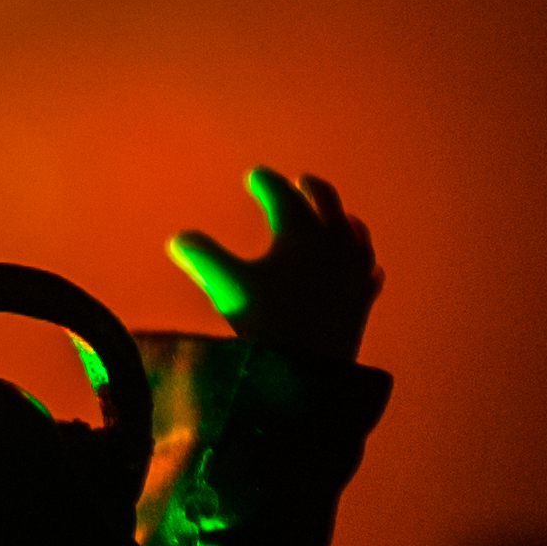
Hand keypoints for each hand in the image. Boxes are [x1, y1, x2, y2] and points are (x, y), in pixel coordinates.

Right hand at [165, 167, 374, 363]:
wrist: (309, 370)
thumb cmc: (265, 323)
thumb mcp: (226, 287)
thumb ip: (201, 257)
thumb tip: (178, 238)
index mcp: (300, 230)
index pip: (282, 194)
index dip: (265, 183)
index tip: (254, 175)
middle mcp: (334, 240)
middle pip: (327, 201)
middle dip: (310, 188)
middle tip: (300, 181)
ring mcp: (355, 268)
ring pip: (353, 230)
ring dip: (340, 217)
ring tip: (334, 216)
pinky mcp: (364, 296)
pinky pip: (368, 267)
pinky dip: (360, 257)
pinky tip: (361, 263)